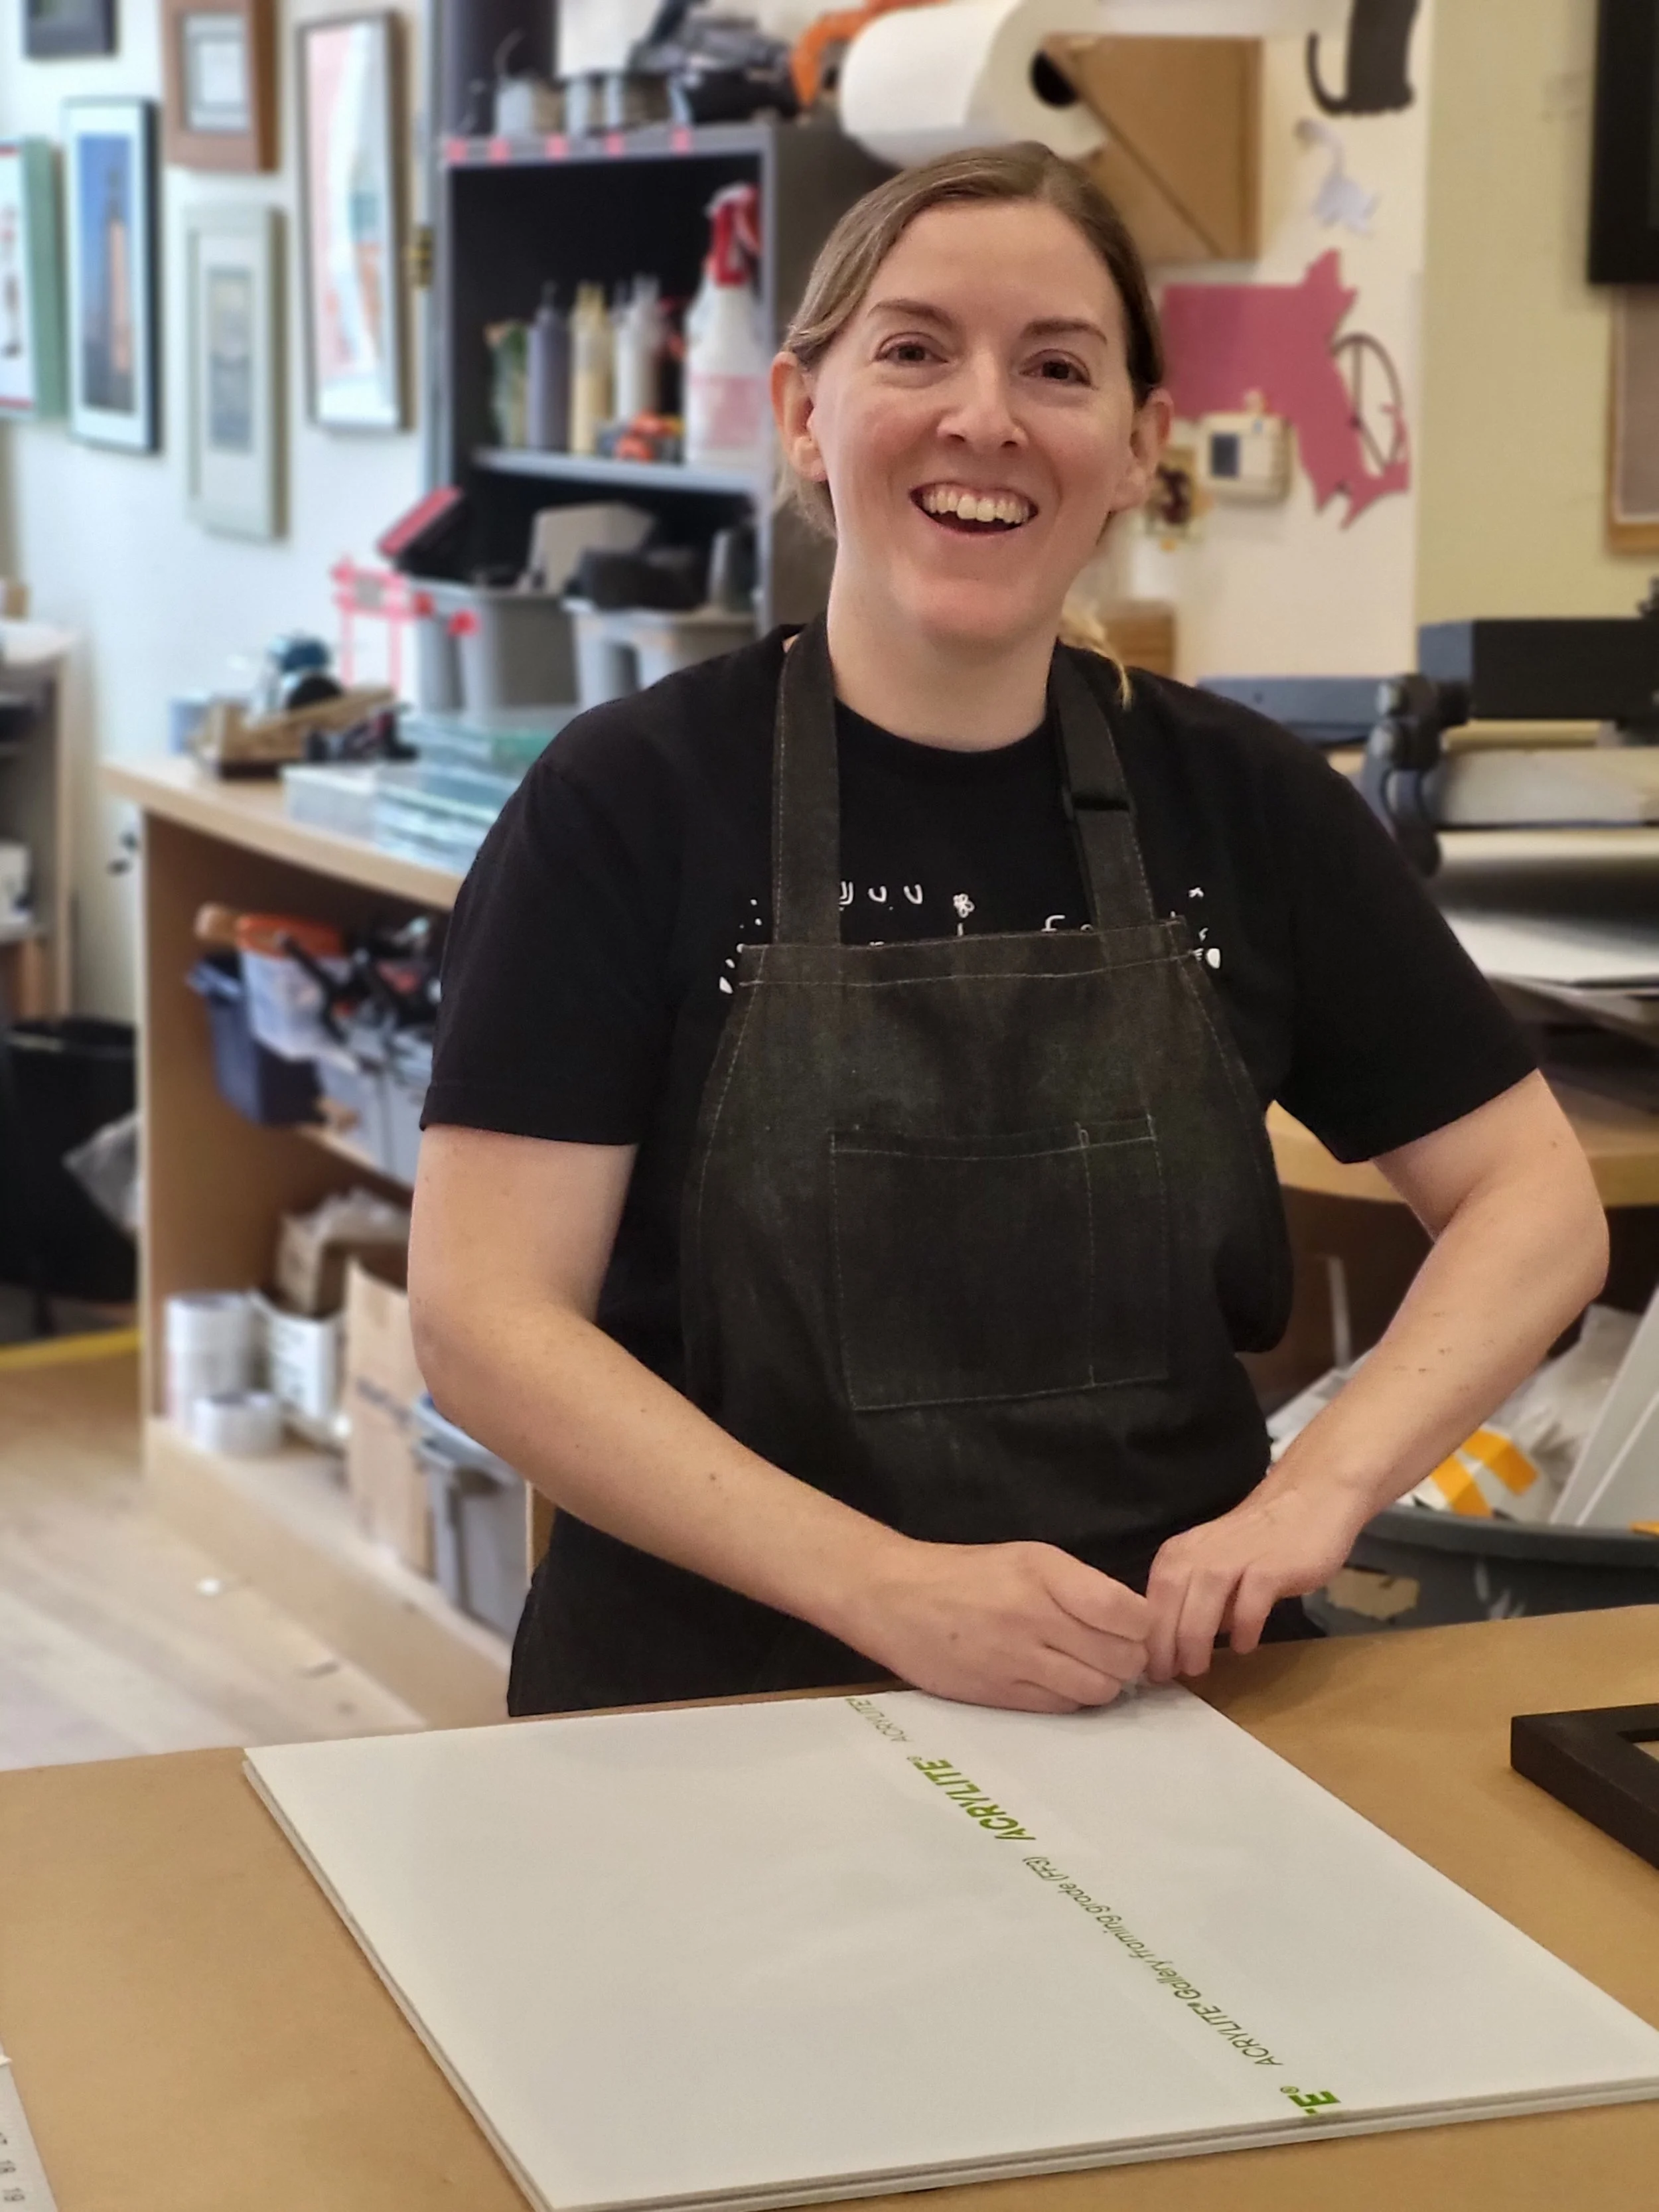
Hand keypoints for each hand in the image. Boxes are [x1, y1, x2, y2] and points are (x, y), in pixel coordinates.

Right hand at [850, 1538, 1150, 1712]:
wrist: (894, 1598)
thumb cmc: (966, 1573)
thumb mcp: (1027, 1558)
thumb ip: (1078, 1586)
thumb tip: (1132, 1621)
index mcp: (1044, 1572)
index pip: (1125, 1612)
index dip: (1141, 1626)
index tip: (1133, 1625)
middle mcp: (1035, 1616)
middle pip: (1120, 1658)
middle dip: (1127, 1658)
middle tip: (1112, 1650)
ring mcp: (1017, 1659)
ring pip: (1098, 1689)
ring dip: (1103, 1682)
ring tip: (1086, 1666)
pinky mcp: (1002, 1695)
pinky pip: (1063, 1707)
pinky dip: (1072, 1698)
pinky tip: (1058, 1679)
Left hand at [1144, 1476, 1368, 1681]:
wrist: (1308, 1501)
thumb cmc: (1257, 1542)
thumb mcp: (1214, 1568)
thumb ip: (1197, 1602)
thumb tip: (1178, 1648)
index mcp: (1180, 1554)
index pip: (1152, 1600)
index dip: (1148, 1639)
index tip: (1148, 1670)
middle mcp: (1200, 1553)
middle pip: (1169, 1602)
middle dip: (1164, 1645)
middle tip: (1168, 1678)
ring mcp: (1235, 1558)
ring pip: (1202, 1603)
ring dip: (1194, 1640)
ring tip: (1197, 1669)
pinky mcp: (1270, 1567)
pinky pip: (1250, 1602)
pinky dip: (1243, 1626)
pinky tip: (1243, 1646)